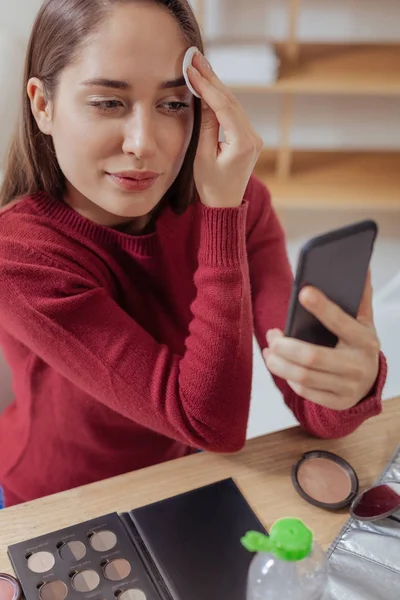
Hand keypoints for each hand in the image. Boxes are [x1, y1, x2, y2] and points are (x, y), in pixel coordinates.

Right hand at [187, 51, 262, 207]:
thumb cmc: (211, 185)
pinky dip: (221, 98)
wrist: (224, 204)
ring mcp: (253, 137)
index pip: (224, 107)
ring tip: (200, 66)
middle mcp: (253, 138)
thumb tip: (204, 98)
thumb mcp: (202, 156)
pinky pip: (234, 112)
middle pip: (231, 101)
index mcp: (242, 144)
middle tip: (195, 58)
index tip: (192, 70)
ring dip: (216, 86)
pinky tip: (210, 85)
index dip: (207, 87)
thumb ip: (206, 126)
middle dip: (212, 79)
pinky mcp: (249, 138)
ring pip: (233, 104)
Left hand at [263, 271, 380, 410]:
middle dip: (285, 346)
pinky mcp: (337, 402)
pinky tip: (280, 366)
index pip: (341, 322)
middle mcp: (358, 365)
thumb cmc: (358, 343)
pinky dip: (288, 378)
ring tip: (269, 350)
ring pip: (303, 376)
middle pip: (312, 357)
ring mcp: (348, 387)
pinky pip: (305, 391)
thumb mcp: (363, 321)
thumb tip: (362, 267)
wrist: (369, 381)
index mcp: (365, 340)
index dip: (322, 307)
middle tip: (271, 335)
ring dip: (279, 363)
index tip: (303, 292)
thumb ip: (360, 297)